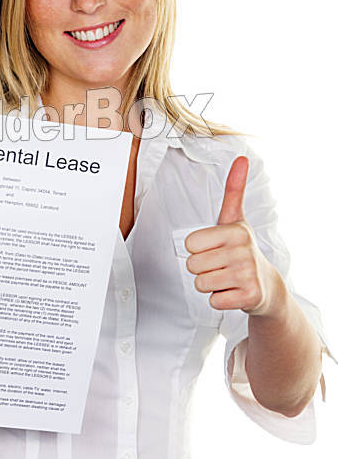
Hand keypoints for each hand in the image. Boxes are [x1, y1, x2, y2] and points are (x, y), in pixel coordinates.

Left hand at [184, 155, 285, 317]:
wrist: (266, 285)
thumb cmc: (242, 249)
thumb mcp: (236, 218)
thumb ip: (234, 189)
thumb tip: (241, 158)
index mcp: (235, 230)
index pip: (190, 243)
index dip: (198, 249)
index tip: (215, 248)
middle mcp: (243, 251)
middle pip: (193, 265)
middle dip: (203, 268)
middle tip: (221, 266)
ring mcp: (247, 274)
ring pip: (200, 283)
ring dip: (210, 284)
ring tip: (226, 278)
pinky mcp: (249, 296)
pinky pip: (213, 300)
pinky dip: (220, 299)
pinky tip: (233, 292)